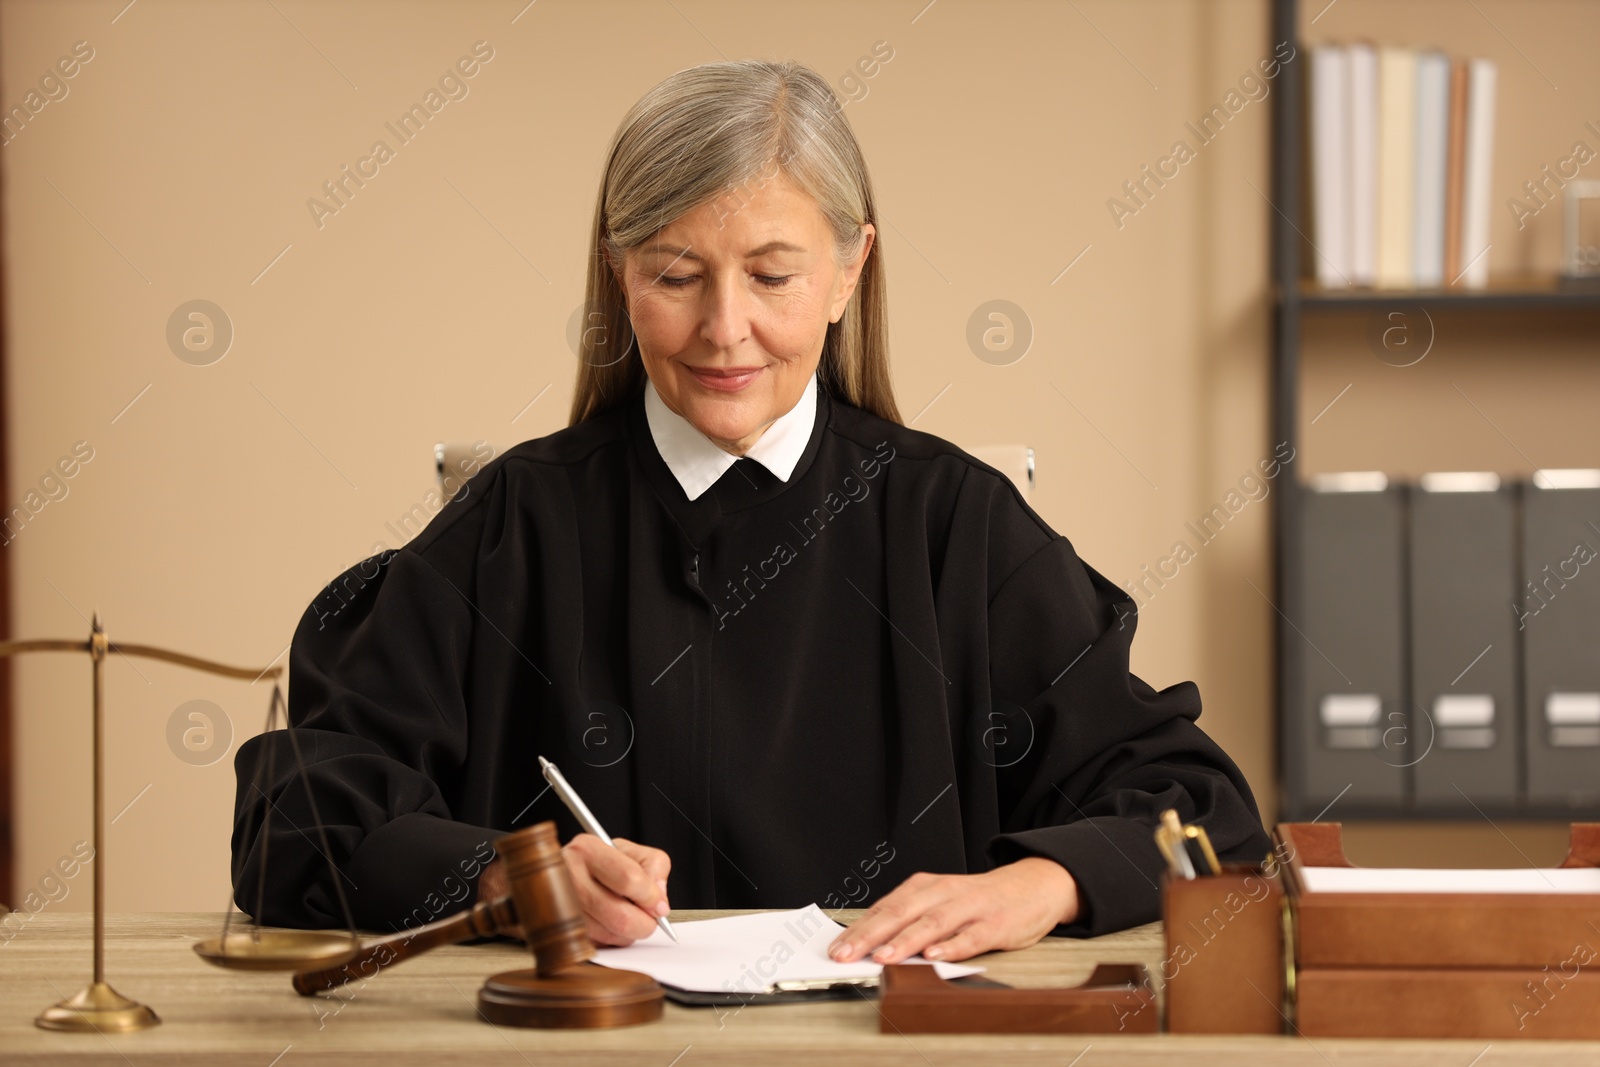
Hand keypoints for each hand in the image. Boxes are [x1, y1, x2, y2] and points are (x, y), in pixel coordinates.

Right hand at [560, 834, 671, 945]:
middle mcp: (570, 878)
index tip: (660, 906)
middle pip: (621, 917)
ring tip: (628, 915)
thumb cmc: (601, 862)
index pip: (629, 879)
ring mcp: (563, 907)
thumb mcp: (630, 851)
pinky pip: (600, 945)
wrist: (565, 871)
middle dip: (645, 923)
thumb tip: (659, 900)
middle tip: (651, 919)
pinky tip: (611, 923)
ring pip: (612, 935)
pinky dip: (613, 939)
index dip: (651, 897)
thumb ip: (654, 867)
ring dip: (630, 933)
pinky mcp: (563, 930)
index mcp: (588, 850)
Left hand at [827, 857, 1077, 963]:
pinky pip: (971, 936)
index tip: (836, 948)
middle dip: (870, 935)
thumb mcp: (940, 901)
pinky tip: (935, 956)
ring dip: (905, 941)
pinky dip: (952, 946)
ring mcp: (970, 907)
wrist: (1031, 886)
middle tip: (846, 954)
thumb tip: (871, 943)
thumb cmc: (977, 900)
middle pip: (901, 913)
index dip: (859, 929)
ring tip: (883, 957)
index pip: (885, 908)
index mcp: (925, 887)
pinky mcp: (994, 924)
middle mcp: (943, 893)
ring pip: (932, 923)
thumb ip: (911, 919)